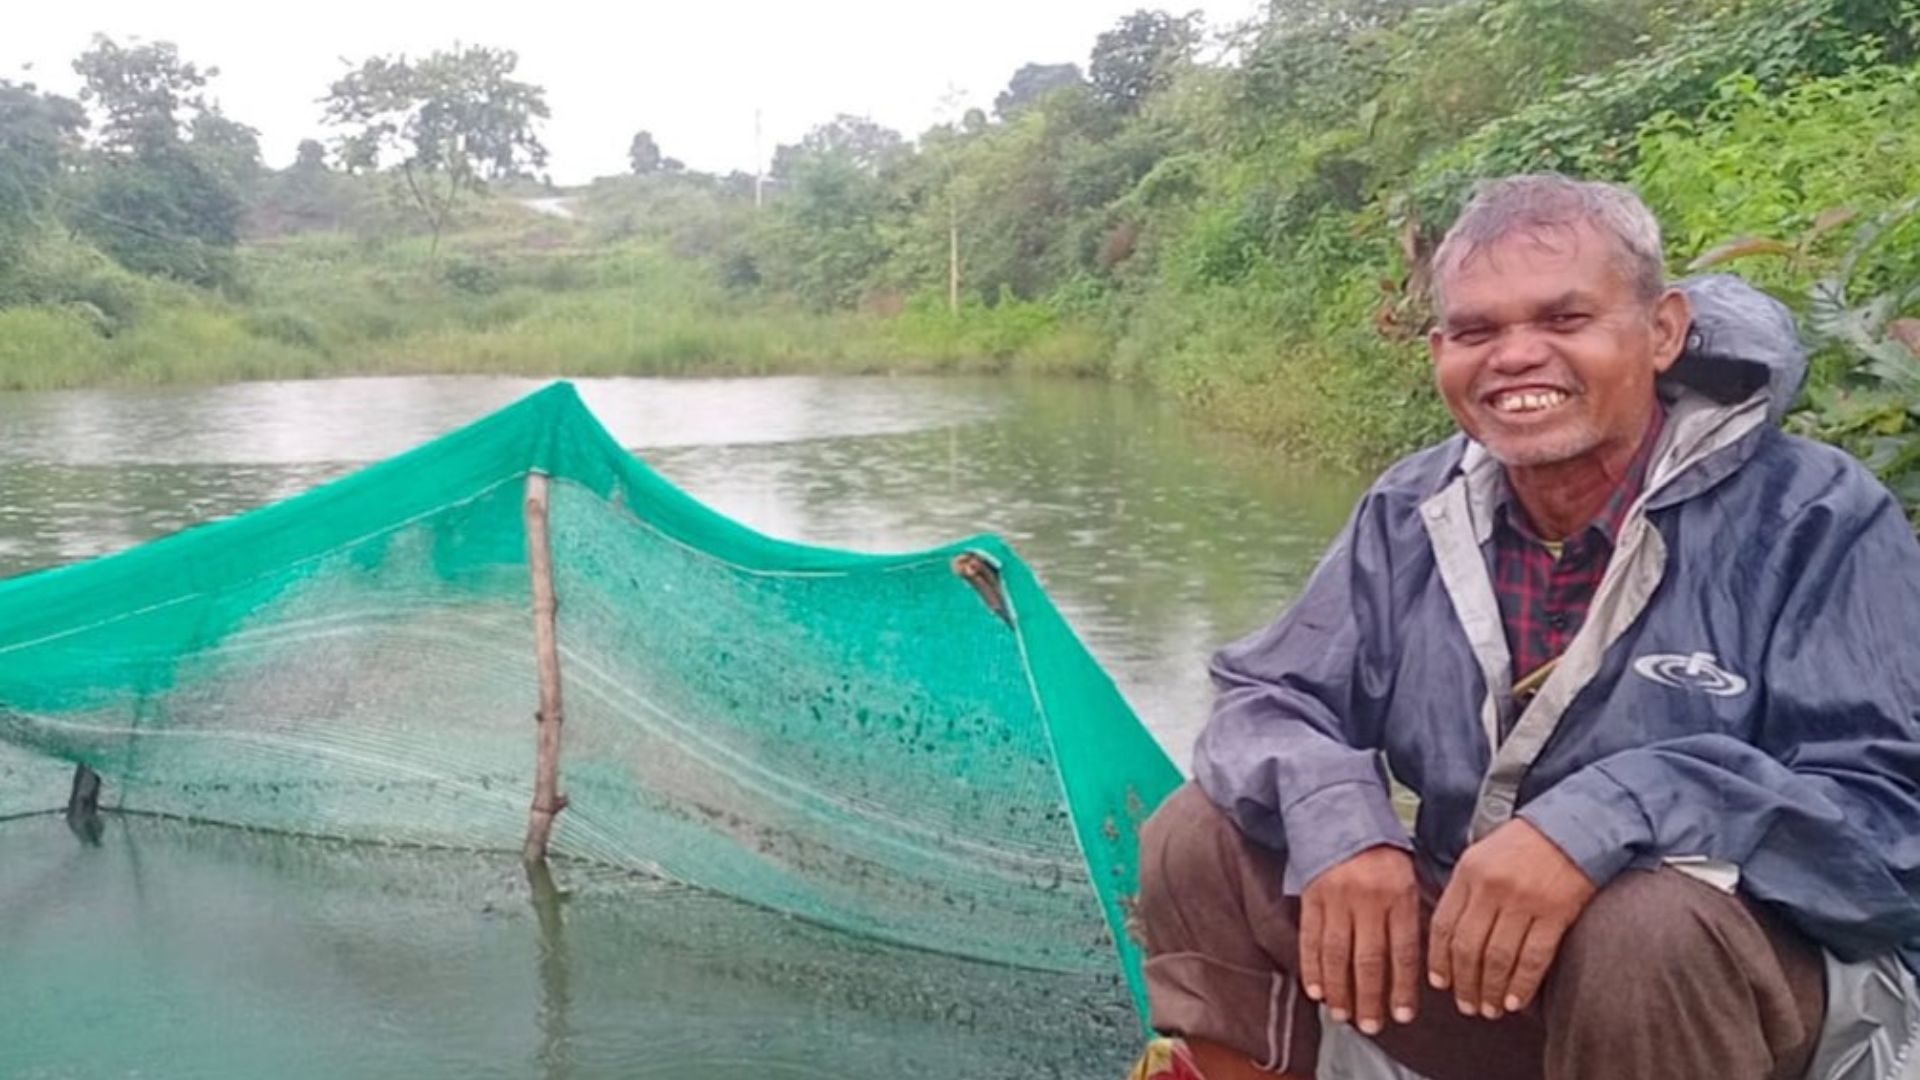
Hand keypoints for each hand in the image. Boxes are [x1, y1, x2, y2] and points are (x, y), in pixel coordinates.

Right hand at [1298, 844, 1421, 1034]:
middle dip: (1370, 998)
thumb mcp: (1408, 879)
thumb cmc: (1381, 853)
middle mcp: (1368, 899)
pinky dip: (1312, 968)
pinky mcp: (1311, 897)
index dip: (1402, 988)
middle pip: (1369, 960)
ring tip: (1342, 1014)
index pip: (1403, 952)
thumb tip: (1409, 970)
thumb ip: (1409, 919)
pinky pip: (1310, 939)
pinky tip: (1316, 990)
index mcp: (1399, 895)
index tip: (1402, 1015)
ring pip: (1337, 955)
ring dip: (1339, 990)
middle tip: (1370, 1025)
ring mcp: (1336, 898)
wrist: (1342, 812)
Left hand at [1428, 818, 1595, 1019]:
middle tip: (1466, 1005)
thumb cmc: (1526, 844)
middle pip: (1468, 947)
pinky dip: (1522, 984)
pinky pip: (1534, 957)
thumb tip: (1448, 935)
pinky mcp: (1555, 912)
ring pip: (1498, 958)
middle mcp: (1491, 887)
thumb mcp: (1482, 854)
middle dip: (1465, 983)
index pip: (1444, 925)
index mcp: (1468, 872)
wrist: (1574, 826)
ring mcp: (1523, 900)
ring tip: (1490, 1009)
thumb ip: (1464, 890)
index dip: (1440, 960)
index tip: (1440, 983)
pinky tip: (1516, 1001)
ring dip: (1491, 990)